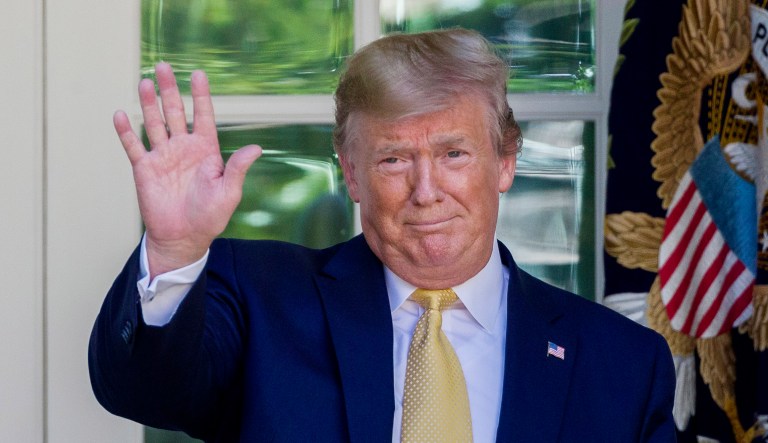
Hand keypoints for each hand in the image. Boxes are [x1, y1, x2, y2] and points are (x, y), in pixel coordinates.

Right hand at [114, 63, 261, 276]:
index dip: (201, 95)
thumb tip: (256, 148)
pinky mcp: (145, 169)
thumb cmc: (210, 216)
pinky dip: (126, 131)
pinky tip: (121, 114)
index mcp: (206, 150)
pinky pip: (134, 146)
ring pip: (154, 123)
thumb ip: (238, 168)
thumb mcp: (229, 192)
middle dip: (170, 90)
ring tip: (145, 82)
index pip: (203, 116)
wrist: (184, 237)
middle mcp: (183, 148)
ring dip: (149, 103)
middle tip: (164, 67)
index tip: (198, 74)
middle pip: (176, 113)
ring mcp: (163, 157)